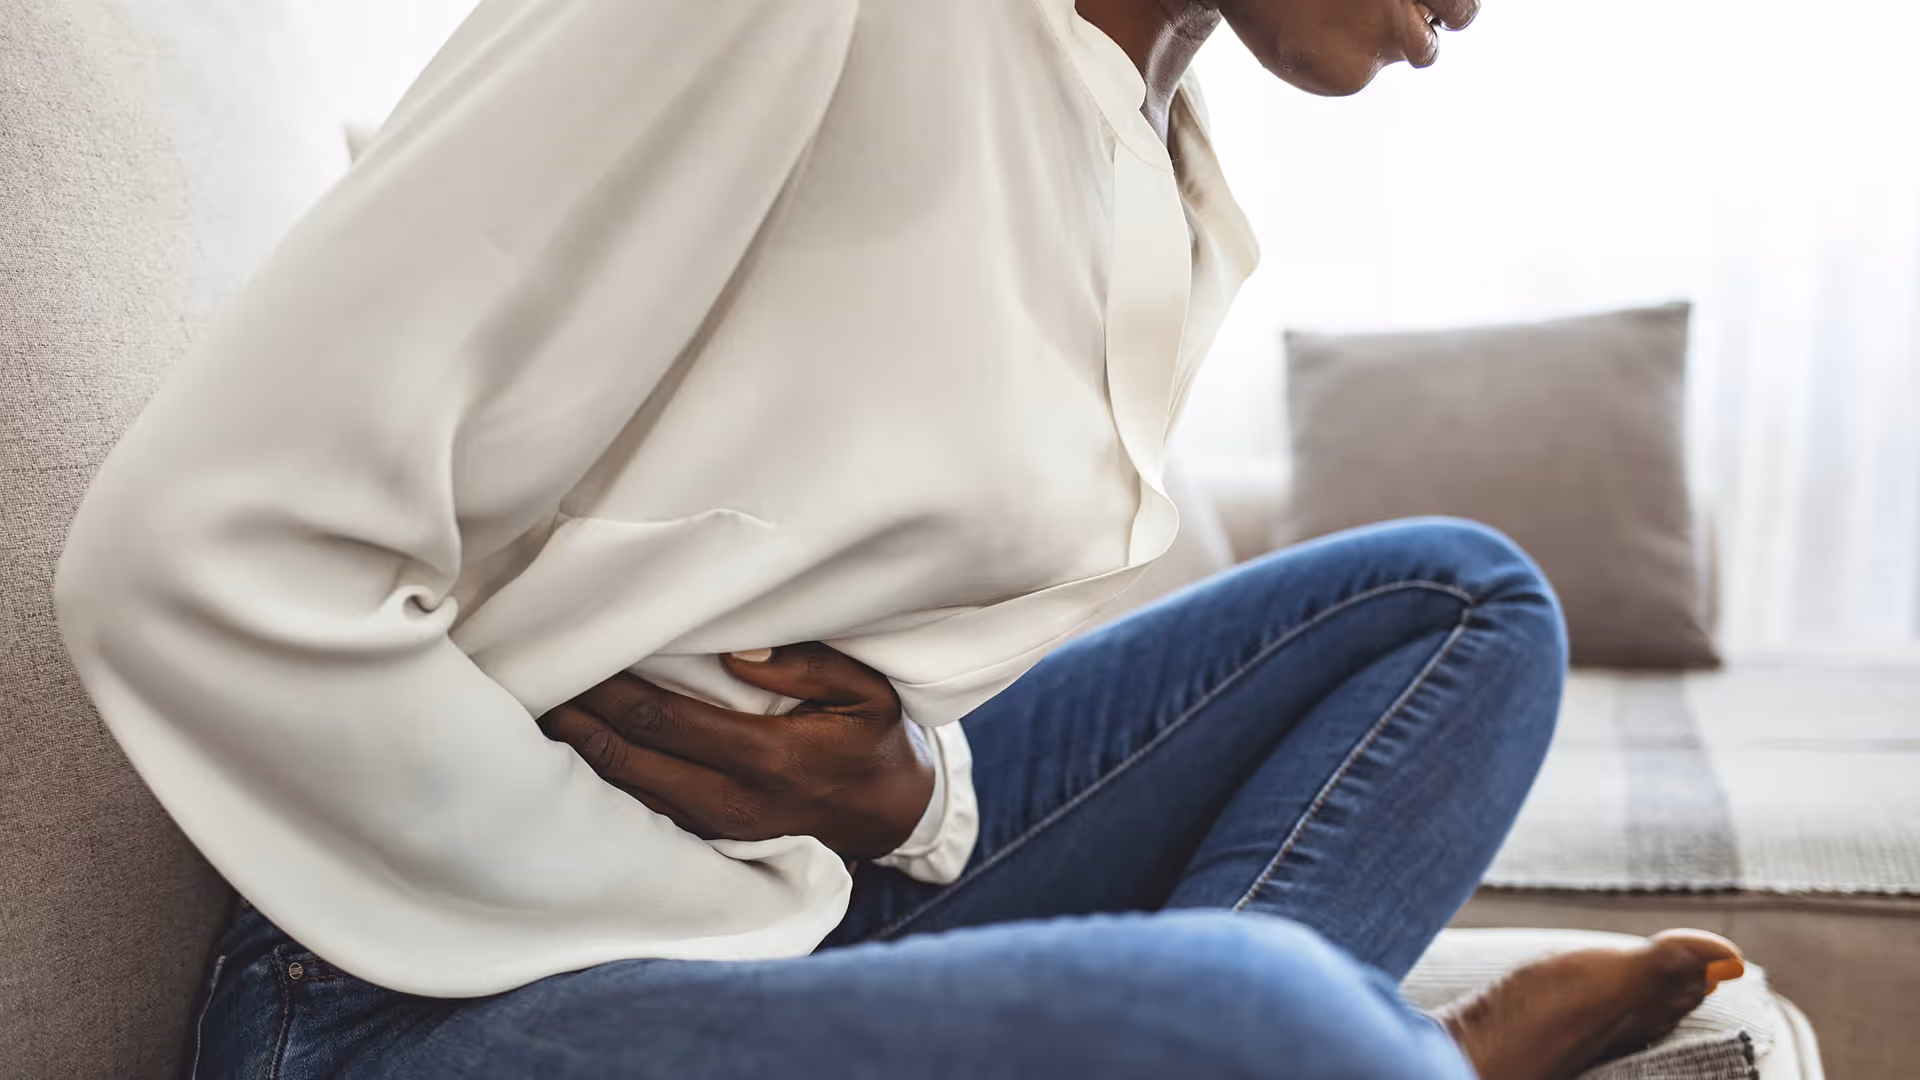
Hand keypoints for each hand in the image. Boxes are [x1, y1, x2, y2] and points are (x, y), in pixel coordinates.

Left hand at [537, 643, 935, 858]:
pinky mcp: (711, 836)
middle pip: (630, 758)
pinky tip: (579, 747)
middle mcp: (734, 801)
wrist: (892, 813)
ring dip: (581, 751)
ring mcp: (718, 826)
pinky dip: (606, 777)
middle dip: (579, 718)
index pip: (665, 721)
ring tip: (542, 705)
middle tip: (535, 676)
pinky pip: (644, 807)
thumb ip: (806, 667)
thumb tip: (738, 651)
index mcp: (768, 759)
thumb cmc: (874, 740)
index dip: (612, 691)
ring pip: (627, 790)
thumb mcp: (866, 692)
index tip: (578, 652)